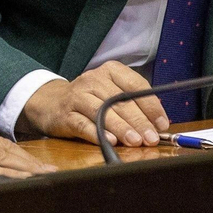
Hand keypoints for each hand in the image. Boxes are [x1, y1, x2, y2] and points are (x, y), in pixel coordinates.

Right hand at [19, 63, 168, 146]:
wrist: (50, 103)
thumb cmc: (90, 100)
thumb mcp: (111, 93)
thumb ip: (133, 104)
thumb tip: (158, 125)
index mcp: (110, 71)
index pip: (135, 85)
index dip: (151, 106)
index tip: (162, 124)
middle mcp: (92, 80)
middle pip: (120, 101)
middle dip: (139, 121)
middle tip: (152, 138)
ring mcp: (77, 96)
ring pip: (102, 111)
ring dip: (121, 128)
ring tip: (135, 141)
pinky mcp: (65, 114)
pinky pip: (83, 124)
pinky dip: (98, 133)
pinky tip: (110, 141)